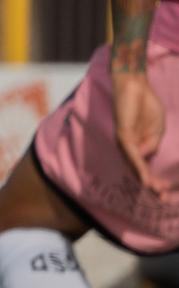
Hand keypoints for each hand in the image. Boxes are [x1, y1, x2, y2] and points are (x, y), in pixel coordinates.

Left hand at [112, 70, 170, 196]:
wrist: (137, 88)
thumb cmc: (146, 107)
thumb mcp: (156, 131)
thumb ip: (152, 146)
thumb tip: (146, 159)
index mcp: (139, 148)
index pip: (146, 171)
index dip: (156, 183)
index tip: (165, 195)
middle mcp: (130, 149)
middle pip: (139, 173)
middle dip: (152, 187)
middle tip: (163, 199)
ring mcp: (125, 143)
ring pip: (134, 167)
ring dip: (146, 180)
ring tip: (156, 192)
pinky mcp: (122, 136)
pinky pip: (131, 154)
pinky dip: (138, 167)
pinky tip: (145, 178)